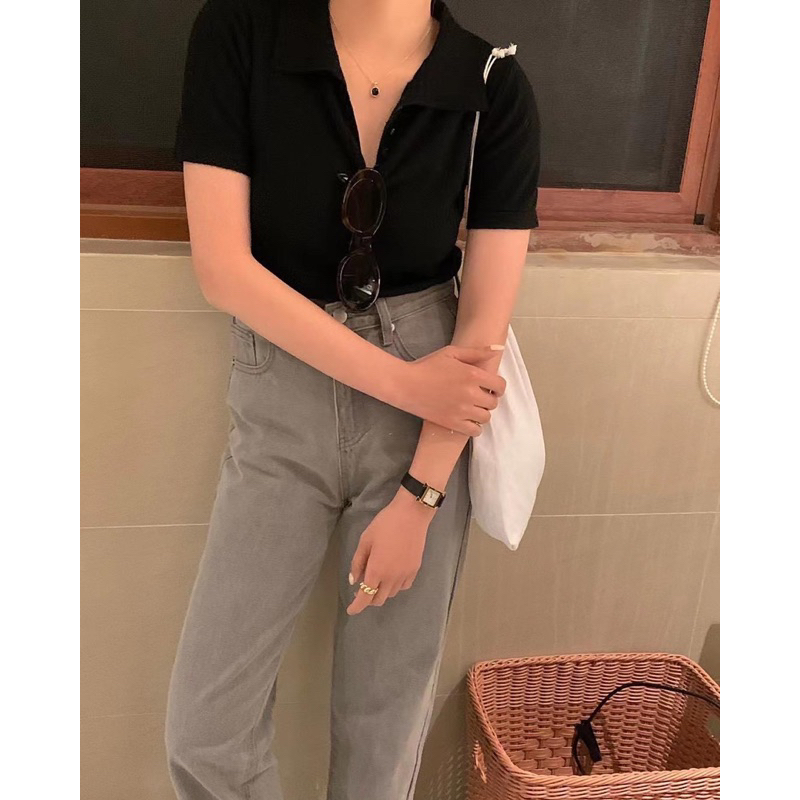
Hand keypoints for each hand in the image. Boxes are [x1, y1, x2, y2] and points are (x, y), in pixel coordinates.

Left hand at [346, 489, 433, 614]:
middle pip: (379, 599)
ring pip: (391, 594)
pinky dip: (395, 587)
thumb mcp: (365, 540)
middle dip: (368, 599)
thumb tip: (354, 580)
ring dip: (381, 592)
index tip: (351, 610)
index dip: (356, 607)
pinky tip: (391, 576)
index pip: (365, 598)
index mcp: (376, 571)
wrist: (412, 515)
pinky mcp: (415, 570)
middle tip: (362, 589)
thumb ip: (358, 562)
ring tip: (376, 580)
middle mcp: (391, 578)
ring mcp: (405, 575)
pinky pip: (403, 586)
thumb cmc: (385, 524)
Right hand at [389, 345, 506, 436]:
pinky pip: (475, 431)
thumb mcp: (452, 353)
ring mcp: (462, 410)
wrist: (405, 384)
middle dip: (488, 399)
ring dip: (481, 413)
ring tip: (472, 408)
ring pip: (486, 418)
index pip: (500, 385)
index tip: (491, 387)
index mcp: (473, 375)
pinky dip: (474, 427)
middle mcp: (471, 393)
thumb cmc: (427, 366)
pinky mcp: (453, 423)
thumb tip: (498, 349)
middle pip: (493, 403)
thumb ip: (477, 352)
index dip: (498, 387)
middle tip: (478, 396)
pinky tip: (466, 420)